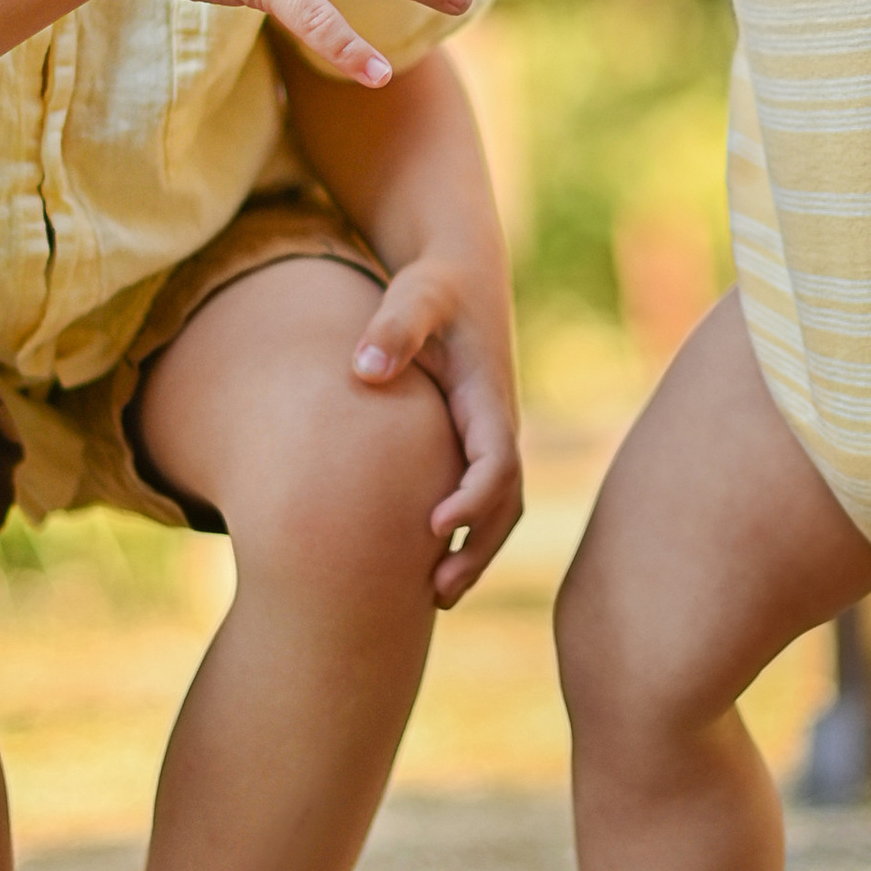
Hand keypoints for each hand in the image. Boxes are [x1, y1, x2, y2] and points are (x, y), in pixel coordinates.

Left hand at [352, 257, 521, 602]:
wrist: (460, 272)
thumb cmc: (433, 286)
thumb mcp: (415, 295)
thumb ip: (394, 328)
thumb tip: (364, 371)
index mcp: (488, 397)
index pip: (498, 462)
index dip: (472, 499)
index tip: (433, 527)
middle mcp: (497, 424)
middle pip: (506, 503)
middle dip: (477, 550)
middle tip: (434, 593)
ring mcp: (487, 437)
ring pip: (499, 510)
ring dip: (474, 555)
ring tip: (433, 598)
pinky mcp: (471, 443)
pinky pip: (479, 500)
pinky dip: (464, 537)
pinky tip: (423, 567)